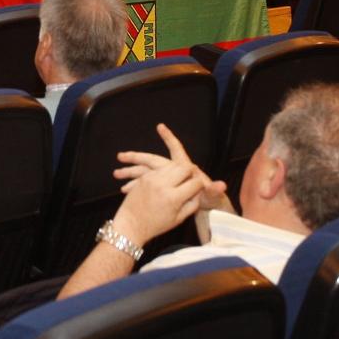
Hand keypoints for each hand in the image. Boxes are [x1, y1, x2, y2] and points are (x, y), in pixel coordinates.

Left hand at [112, 157, 206, 246]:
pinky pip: (159, 168)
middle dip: (191, 172)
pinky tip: (168, 178)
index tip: (200, 187)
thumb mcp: (178, 219)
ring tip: (181, 177)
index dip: (200, 184)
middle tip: (191, 178)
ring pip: (172, 165)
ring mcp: (152, 179)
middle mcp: (163, 185)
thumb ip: (192, 205)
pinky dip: (166, 171)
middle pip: (184, 168)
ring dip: (179, 169)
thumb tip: (199, 193)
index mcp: (173, 198)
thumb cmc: (155, 225)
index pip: (195, 183)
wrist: (130, 224)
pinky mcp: (144, 177)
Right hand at [115, 123, 229, 212]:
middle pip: (152, 160)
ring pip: (146, 172)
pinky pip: (146, 184)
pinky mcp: (163, 189)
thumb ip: (214, 191)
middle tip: (120, 156)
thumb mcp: (211, 197)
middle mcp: (174, 172)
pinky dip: (135, 186)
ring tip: (116, 174)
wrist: (207, 212)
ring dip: (131, 173)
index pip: (176, 150)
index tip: (161, 126)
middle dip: (136, 158)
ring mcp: (167, 180)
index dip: (170, 138)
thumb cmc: (210, 201)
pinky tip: (124, 189)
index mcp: (185, 168)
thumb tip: (222, 186)